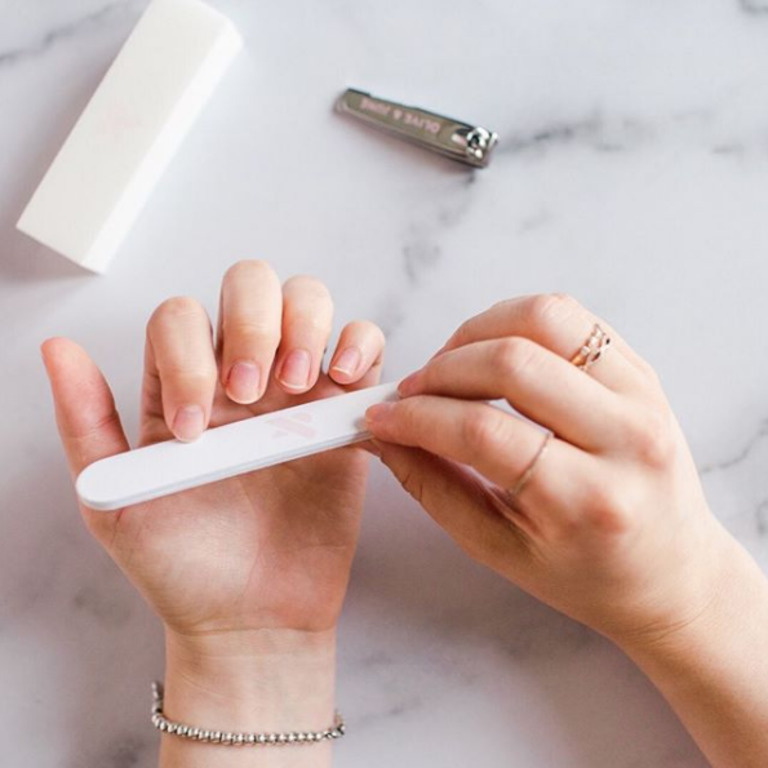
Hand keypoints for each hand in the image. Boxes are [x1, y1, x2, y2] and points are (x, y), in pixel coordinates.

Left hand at [42, 260, 384, 764]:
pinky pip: (364, 345)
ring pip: (307, 299)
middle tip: (251, 392)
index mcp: (183, 388)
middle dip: (252, 322)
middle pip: (250, 284)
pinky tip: (339, 381)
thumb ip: (86, 422)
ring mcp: (296, 391)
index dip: (188, 354)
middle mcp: (241, 377)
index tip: (195, 429)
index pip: (182, 317)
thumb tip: (56, 348)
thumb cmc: (181, 567)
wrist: (249, 618)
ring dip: (303, 325)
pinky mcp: (342, 413)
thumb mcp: (115, 500)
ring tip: (297, 386)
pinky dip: (358, 344)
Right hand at [366, 294, 767, 766]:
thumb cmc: (584, 573)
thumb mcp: (497, 547)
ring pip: (544, 320)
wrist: (670, 572)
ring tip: (450, 367)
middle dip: (442, 370)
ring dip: (477, 333)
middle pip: (513, 363)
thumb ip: (432, 485)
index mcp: (587, 500)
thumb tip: (383, 434)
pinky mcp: (642, 372)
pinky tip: (492, 352)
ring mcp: (642, 397)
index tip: (382, 416)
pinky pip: (571, 318)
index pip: (483, 432)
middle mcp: (625, 439)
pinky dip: (516, 322)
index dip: (417, 417)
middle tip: (411, 392)